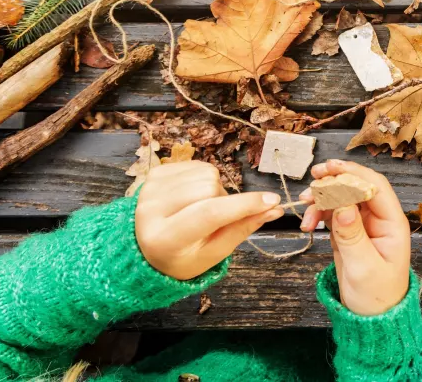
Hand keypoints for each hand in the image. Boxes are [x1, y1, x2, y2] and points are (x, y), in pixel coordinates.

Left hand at [135, 162, 284, 279]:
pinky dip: (204, 179)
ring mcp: (149, 188)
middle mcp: (150, 210)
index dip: (244, 205)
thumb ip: (243, 228)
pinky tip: (193, 196)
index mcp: (164, 239)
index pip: (209, 214)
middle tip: (218, 217)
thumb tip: (274, 208)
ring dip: (215, 190)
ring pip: (205, 173)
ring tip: (203, 207)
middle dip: (225, 200)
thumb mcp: (214, 253)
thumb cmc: (184, 256)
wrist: (146, 247)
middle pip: (209, 189)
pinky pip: (197, 165)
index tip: (272, 200)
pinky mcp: (154, 173)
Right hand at [299, 160, 410, 315]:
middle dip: (335, 179)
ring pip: (341, 197)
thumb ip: (352, 236)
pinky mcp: (347, 232)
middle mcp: (378, 219)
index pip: (375, 187)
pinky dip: (318, 213)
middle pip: (357, 187)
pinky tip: (307, 223)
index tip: (331, 169)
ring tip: (304, 206)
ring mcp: (362, 224)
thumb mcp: (364, 267)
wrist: (370, 319)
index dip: (354, 174)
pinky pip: (332, 213)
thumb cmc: (376, 295)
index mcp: (392, 223)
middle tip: (313, 178)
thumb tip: (343, 205)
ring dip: (322, 198)